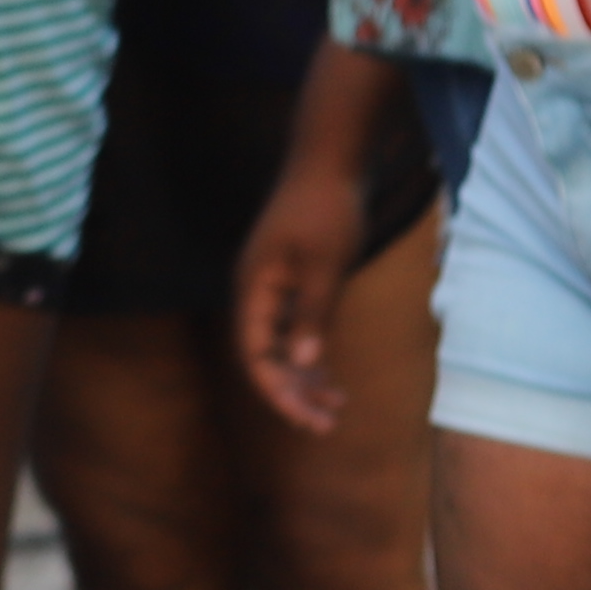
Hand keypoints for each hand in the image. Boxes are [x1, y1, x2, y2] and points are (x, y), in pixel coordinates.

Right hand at [231, 157, 366, 434]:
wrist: (331, 162)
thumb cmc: (327, 209)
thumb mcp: (326, 264)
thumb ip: (314, 314)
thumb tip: (304, 365)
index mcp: (254, 289)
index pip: (256, 355)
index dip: (278, 391)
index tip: (306, 420)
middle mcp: (257, 294)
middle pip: (267, 358)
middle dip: (294, 394)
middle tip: (325, 427)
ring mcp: (275, 290)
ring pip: (284, 349)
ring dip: (306, 381)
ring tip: (336, 412)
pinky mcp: (295, 284)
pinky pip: (297, 332)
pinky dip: (314, 357)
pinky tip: (334, 381)